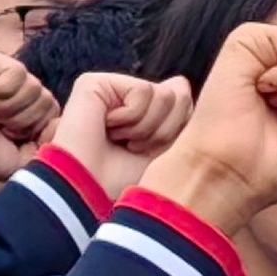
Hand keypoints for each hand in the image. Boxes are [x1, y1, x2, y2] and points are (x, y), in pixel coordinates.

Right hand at [0, 44, 56, 199]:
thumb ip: (50, 142)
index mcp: (21, 107)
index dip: (34, 131)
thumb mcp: (23, 156)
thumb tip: (64, 120)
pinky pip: (17, 74)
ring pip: (34, 88)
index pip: (53, 113)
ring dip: (9, 109)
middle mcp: (12, 87)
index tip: (6, 138)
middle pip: (47, 100)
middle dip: (22, 120)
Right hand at [45, 70, 193, 200]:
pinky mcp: (94, 83)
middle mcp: (126, 100)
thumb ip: (180, 116)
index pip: (186, 107)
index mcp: (144, 115)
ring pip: (165, 94)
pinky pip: (143, 90)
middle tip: (133, 148)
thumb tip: (180, 81)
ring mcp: (111, 90)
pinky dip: (131, 117)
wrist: (90, 194)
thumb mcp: (166, 153)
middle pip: (179, 97)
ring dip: (145, 128)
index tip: (151, 155)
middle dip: (163, 131)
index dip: (177, 135)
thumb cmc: (125, 183)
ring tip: (121, 140)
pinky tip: (107, 128)